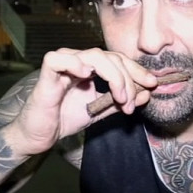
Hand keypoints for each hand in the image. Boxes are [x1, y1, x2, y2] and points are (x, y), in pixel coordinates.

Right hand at [10, 47, 156, 155]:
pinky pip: (59, 59)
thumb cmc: (65, 118)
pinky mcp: (46, 72)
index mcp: (90, 66)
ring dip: (114, 77)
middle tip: (132, 103)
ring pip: (94, 56)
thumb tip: (146, 94)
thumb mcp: (100, 110)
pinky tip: (86, 75)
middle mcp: (78, 60)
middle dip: (129, 80)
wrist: (41, 135)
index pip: (118, 60)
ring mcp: (62, 63)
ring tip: (120, 99)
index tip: (152, 85)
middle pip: (111, 57)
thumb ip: (121, 102)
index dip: (136, 70)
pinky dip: (75, 64)